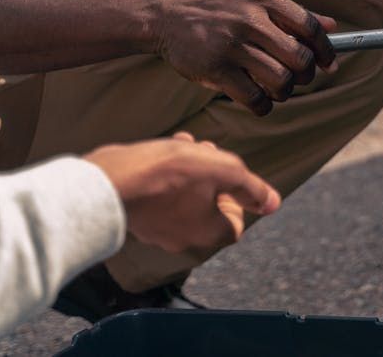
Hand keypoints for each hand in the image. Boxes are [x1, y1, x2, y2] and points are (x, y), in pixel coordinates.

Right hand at [84, 132, 280, 254]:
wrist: (108, 181)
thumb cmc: (169, 174)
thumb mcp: (223, 170)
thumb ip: (252, 187)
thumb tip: (273, 203)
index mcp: (209, 234)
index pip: (237, 221)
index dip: (236, 195)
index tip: (225, 175)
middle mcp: (184, 239)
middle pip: (211, 206)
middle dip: (212, 174)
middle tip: (205, 151)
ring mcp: (157, 230)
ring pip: (185, 196)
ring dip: (190, 168)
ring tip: (184, 143)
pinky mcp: (137, 217)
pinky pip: (160, 196)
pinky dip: (166, 174)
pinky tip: (161, 150)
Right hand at [154, 0, 337, 115]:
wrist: (167, 15)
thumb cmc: (218, 5)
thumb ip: (292, 11)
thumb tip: (333, 27)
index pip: (309, 26)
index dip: (325, 49)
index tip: (328, 63)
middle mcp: (249, 19)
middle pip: (299, 57)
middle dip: (306, 74)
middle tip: (299, 77)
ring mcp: (231, 45)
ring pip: (280, 80)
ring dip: (285, 91)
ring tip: (279, 88)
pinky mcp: (215, 69)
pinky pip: (254, 97)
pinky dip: (263, 105)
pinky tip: (260, 100)